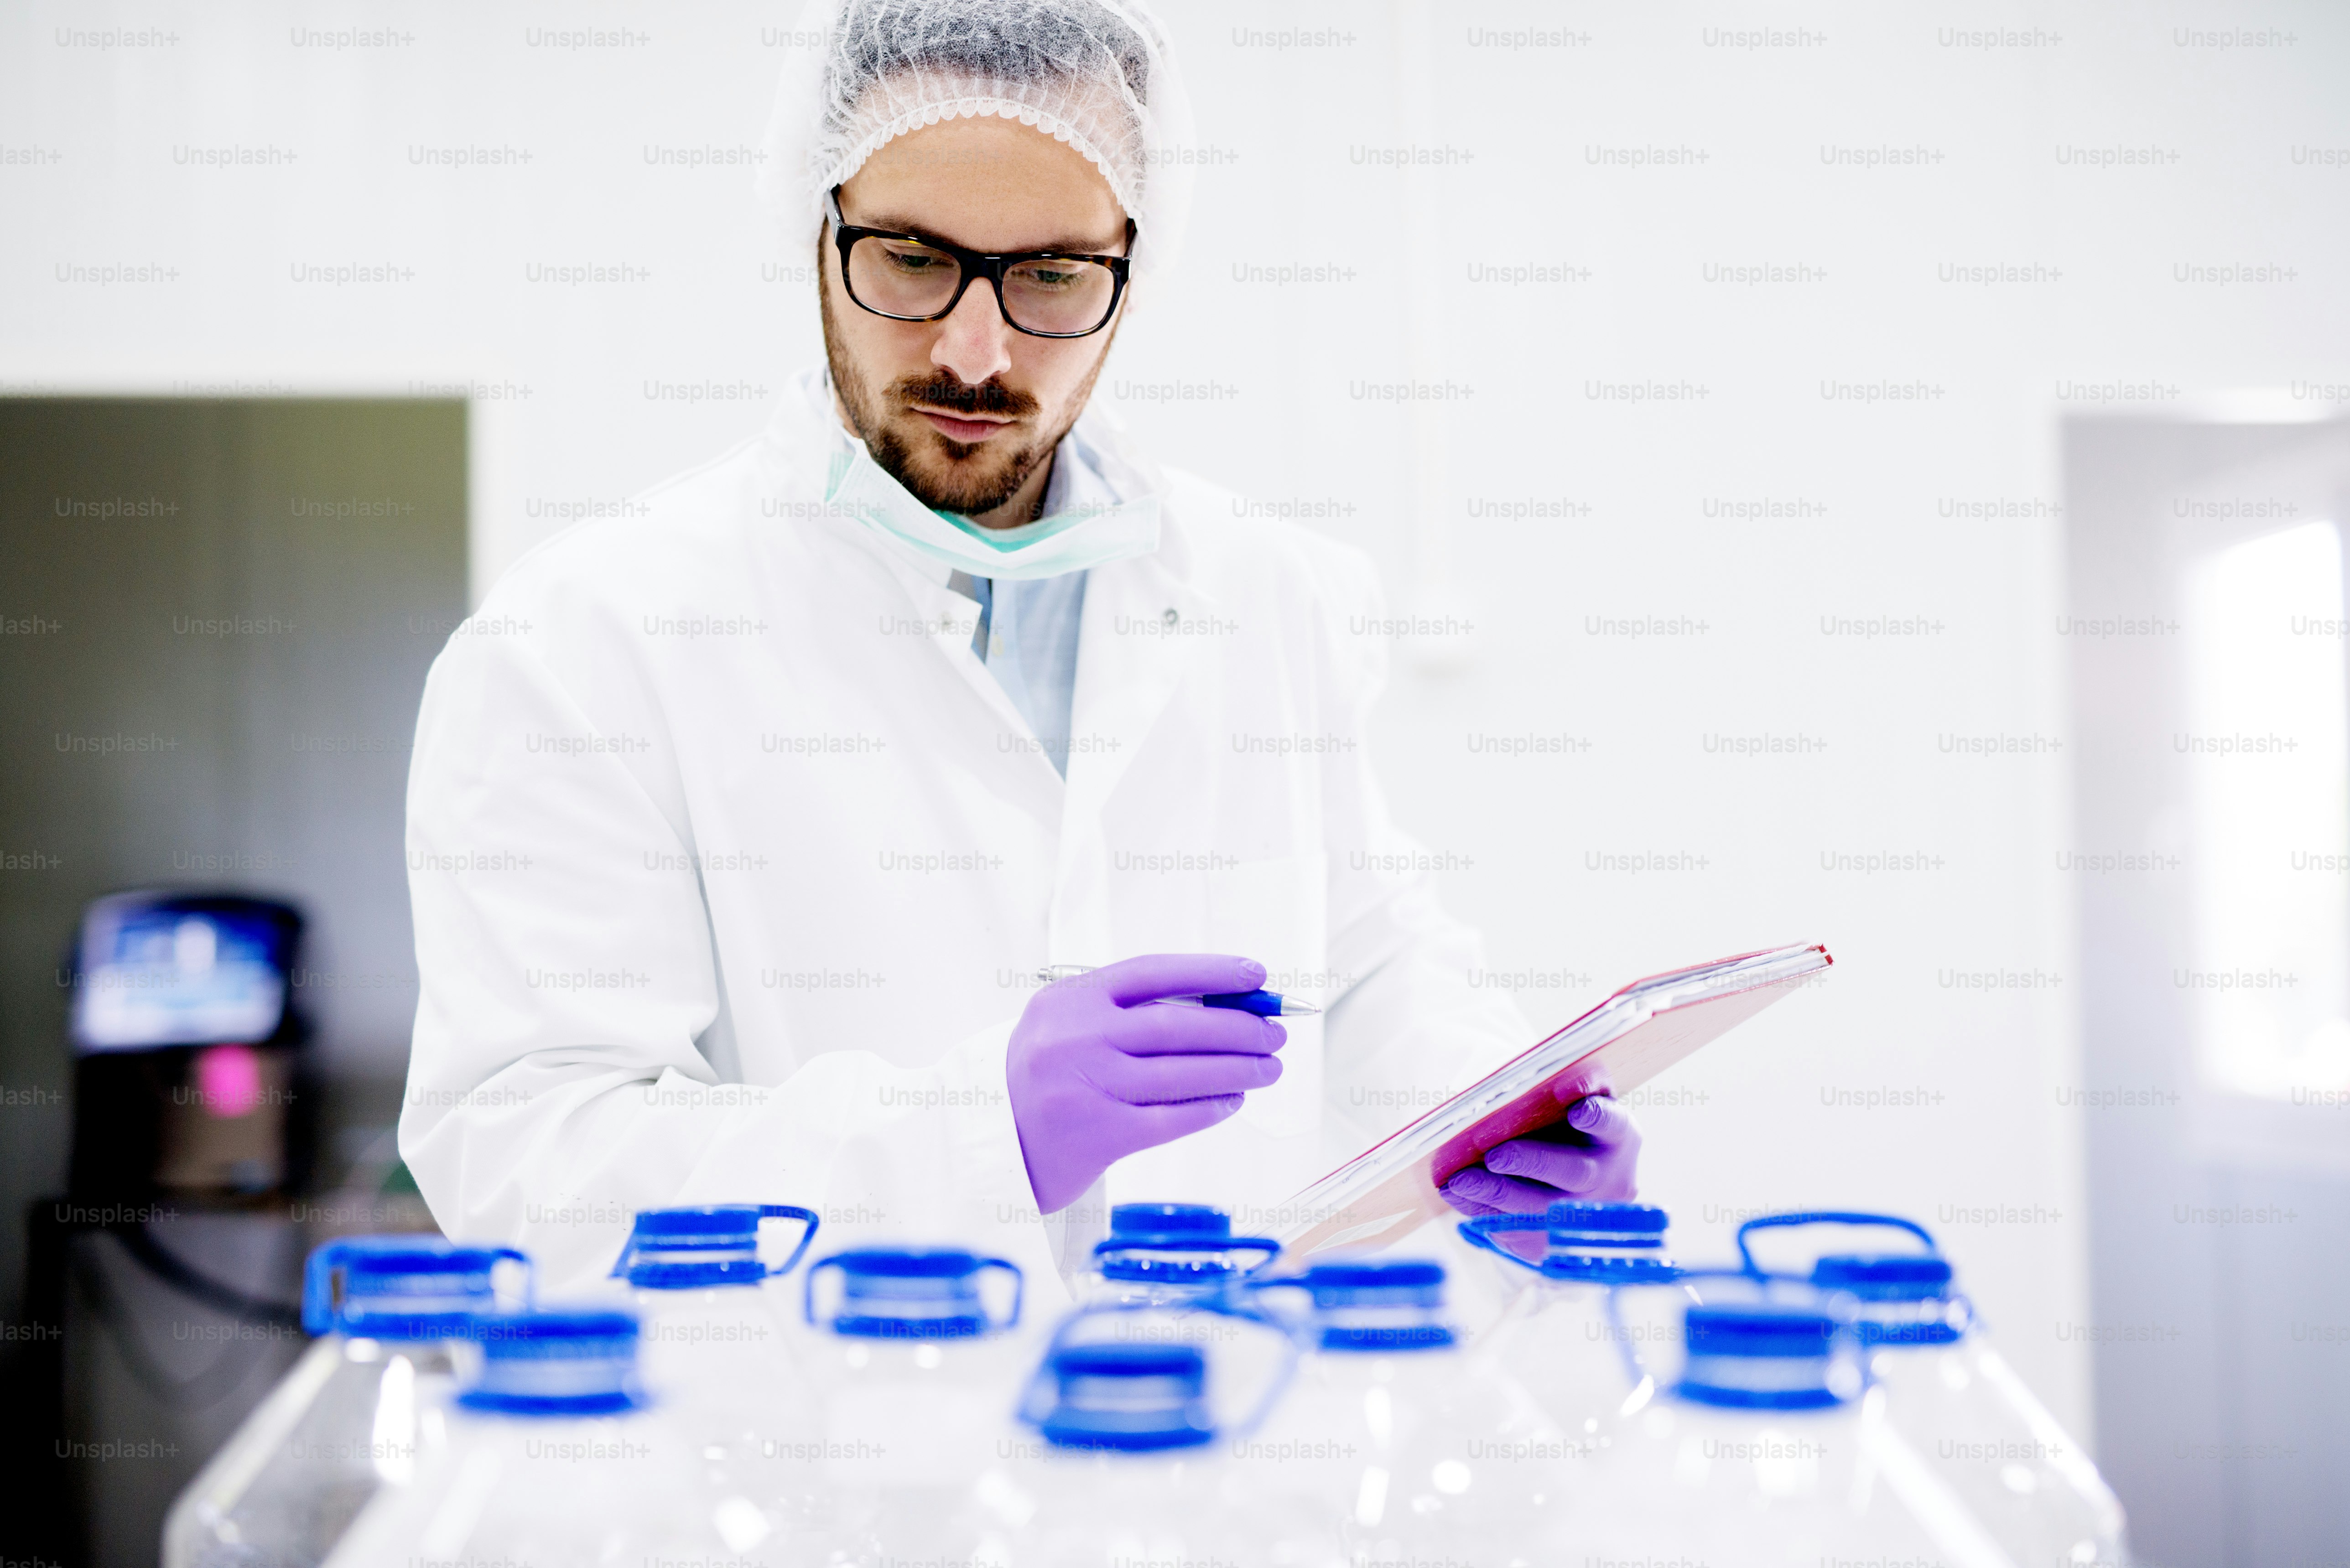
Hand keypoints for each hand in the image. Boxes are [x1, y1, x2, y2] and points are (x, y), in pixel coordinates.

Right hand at [1007, 954, 1286, 1213]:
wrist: (991, 1143)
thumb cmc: (1043, 1079)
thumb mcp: (1066, 1025)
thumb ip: (1124, 1011)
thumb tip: (1218, 1005)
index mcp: (1070, 999)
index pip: (1153, 972)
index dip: (1211, 971)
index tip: (1256, 975)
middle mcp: (1076, 1037)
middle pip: (1177, 1025)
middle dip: (1238, 1027)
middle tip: (1274, 1033)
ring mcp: (1086, 1085)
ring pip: (1182, 1072)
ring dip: (1237, 1070)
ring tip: (1268, 1068)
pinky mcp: (1098, 1134)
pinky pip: (1172, 1117)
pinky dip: (1210, 1108)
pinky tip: (1233, 1102)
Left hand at [1441, 1095, 1641, 1219]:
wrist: (1580, 1184)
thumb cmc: (1568, 1130)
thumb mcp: (1572, 1104)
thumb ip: (1559, 1090)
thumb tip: (1523, 1085)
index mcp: (1617, 1135)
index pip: (1613, 1122)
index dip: (1598, 1118)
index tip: (1577, 1111)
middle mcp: (1609, 1177)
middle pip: (1575, 1172)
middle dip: (1533, 1162)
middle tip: (1495, 1156)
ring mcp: (1585, 1214)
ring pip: (1544, 1210)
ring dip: (1499, 1194)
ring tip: (1461, 1181)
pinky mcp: (1557, 1240)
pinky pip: (1520, 1231)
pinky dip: (1485, 1212)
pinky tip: (1458, 1195)